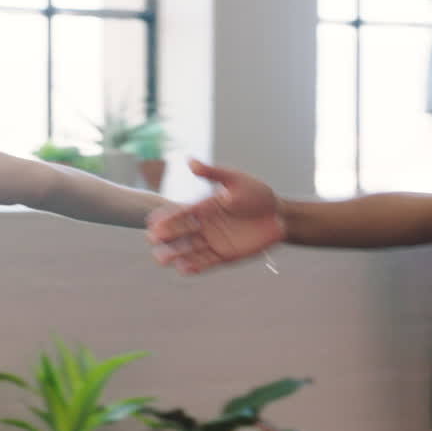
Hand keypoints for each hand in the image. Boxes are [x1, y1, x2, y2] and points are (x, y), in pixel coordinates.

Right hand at [146, 159, 285, 274]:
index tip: (152, 222)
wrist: (280, 215)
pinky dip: (195, 266)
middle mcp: (206, 225)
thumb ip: (213, 174)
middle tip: (152, 240)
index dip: (167, 217)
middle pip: (181, 233)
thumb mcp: (235, 180)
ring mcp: (215, 241)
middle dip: (166, 237)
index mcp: (205, 207)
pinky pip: (207, 262)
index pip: (182, 213)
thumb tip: (190, 161)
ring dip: (175, 254)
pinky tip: (182, 269)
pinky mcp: (226, 255)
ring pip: (190, 249)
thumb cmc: (257, 194)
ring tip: (161, 258)